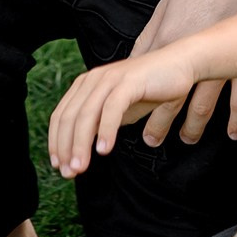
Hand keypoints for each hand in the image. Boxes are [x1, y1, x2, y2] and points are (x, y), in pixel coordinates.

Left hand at [47, 46, 203, 176]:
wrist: (180, 64)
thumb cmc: (150, 89)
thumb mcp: (119, 110)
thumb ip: (100, 125)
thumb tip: (84, 149)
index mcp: (86, 84)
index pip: (61, 115)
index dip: (56, 142)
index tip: (59, 164)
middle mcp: (93, 80)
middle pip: (69, 118)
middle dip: (65, 148)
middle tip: (70, 172)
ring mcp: (110, 79)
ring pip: (86, 115)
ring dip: (80, 144)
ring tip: (81, 166)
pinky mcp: (128, 82)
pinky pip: (111, 109)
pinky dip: (105, 130)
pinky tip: (104, 149)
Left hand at [132, 0, 236, 146]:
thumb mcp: (167, 6)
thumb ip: (151, 35)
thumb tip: (137, 59)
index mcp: (167, 40)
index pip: (144, 81)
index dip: (133, 104)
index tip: (125, 119)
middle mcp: (189, 54)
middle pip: (169, 99)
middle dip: (157, 123)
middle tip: (150, 141)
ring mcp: (218, 58)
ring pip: (203, 104)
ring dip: (193, 126)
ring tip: (187, 140)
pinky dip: (236, 118)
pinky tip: (232, 133)